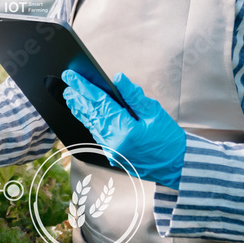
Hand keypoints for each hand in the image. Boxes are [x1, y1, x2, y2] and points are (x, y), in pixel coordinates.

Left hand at [61, 69, 185, 188]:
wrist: (176, 166)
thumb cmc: (169, 139)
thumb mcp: (155, 112)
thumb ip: (133, 95)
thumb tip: (117, 78)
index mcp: (126, 130)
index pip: (99, 103)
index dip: (83, 88)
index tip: (72, 76)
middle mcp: (114, 142)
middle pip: (91, 114)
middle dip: (77, 97)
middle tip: (67, 84)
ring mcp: (112, 151)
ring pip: (91, 125)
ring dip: (80, 110)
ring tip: (71, 97)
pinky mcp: (113, 155)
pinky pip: (97, 135)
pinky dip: (89, 122)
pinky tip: (85, 114)